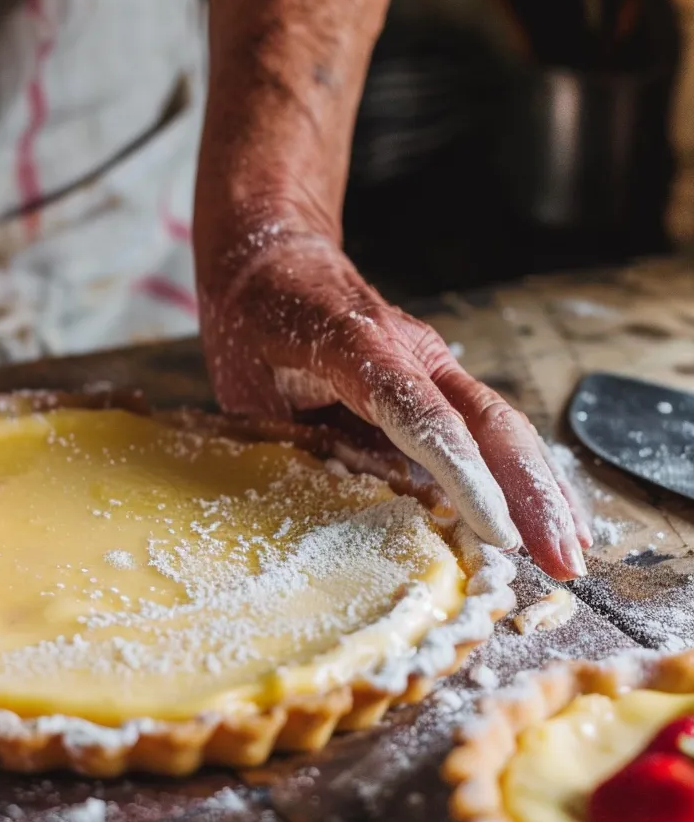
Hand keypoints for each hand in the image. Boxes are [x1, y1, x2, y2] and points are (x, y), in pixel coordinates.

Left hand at [197, 224, 590, 580]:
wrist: (274, 260)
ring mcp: (432, 361)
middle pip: (488, 422)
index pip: (423, 418)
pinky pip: (484, 426)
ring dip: (541, 488)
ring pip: (500, 425)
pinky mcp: (436, 377)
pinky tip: (544, 512)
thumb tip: (355, 506)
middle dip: (531, 494)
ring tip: (572, 551)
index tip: (500, 532)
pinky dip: (518, 470)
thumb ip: (297, 439)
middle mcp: (412, 350)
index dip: (464, 477)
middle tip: (561, 562)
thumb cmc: (254, 323)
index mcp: (359, 346)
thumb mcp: (249, 384)